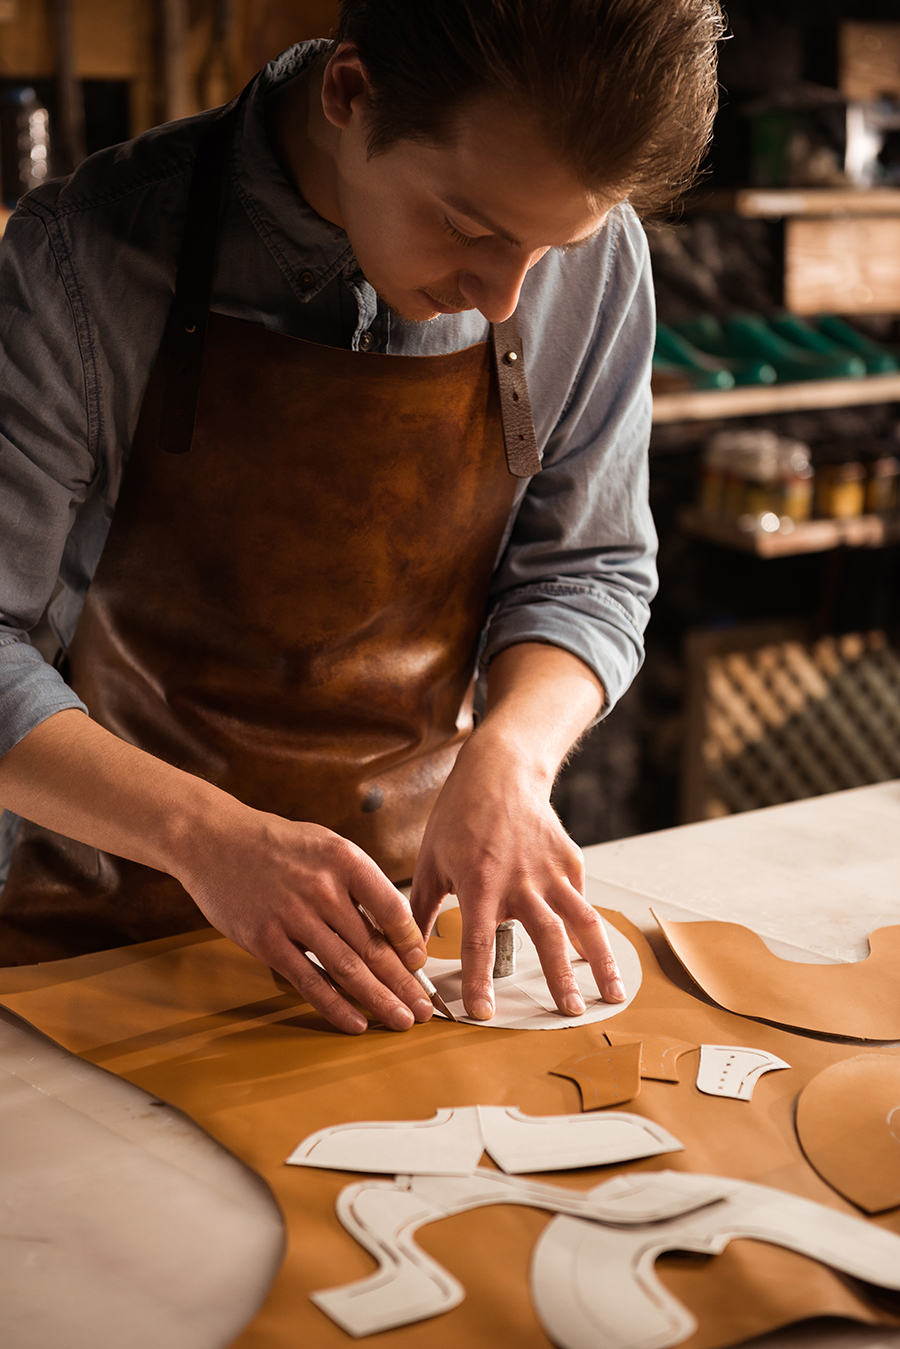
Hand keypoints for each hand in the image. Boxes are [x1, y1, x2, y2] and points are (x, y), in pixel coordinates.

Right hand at [178, 806, 432, 1035]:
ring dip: (378, 999)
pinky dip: (335, 1006)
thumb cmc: (275, 844)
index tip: (420, 964)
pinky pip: (308, 980)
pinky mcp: (265, 939)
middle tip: (424, 1009)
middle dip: (403, 983)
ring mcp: (292, 915)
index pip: (392, 908)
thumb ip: (357, 882)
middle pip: (373, 945)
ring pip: (346, 968)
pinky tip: (356, 1023)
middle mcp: (322, 887)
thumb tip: (391, 928)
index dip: (411, 941)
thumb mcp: (325, 845)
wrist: (214, 839)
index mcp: (344, 858)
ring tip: (401, 1021)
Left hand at [410, 730, 625, 1019]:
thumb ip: (421, 910)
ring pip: (581, 921)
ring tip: (611, 994)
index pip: (477, 941)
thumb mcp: (430, 861)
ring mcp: (550, 870)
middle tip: (569, 1014)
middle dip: (558, 979)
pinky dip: (588, 928)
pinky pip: (580, 898)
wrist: (500, 770)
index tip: (483, 1012)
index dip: (478, 980)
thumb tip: (407, 953)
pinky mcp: (570, 860)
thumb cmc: (458, 816)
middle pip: (545, 937)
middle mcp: (520, 879)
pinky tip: (594, 952)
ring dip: (599, 960)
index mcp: (479, 882)